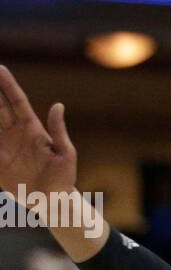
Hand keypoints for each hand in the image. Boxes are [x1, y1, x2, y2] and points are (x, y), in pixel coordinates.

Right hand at [0, 66, 77, 205]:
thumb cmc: (64, 177)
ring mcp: (2, 147)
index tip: (0, 68)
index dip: (7, 85)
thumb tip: (58, 105)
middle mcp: (14, 133)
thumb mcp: (65, 153)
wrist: (51, 200)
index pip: (16, 101)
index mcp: (32, 128)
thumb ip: (58, 130)